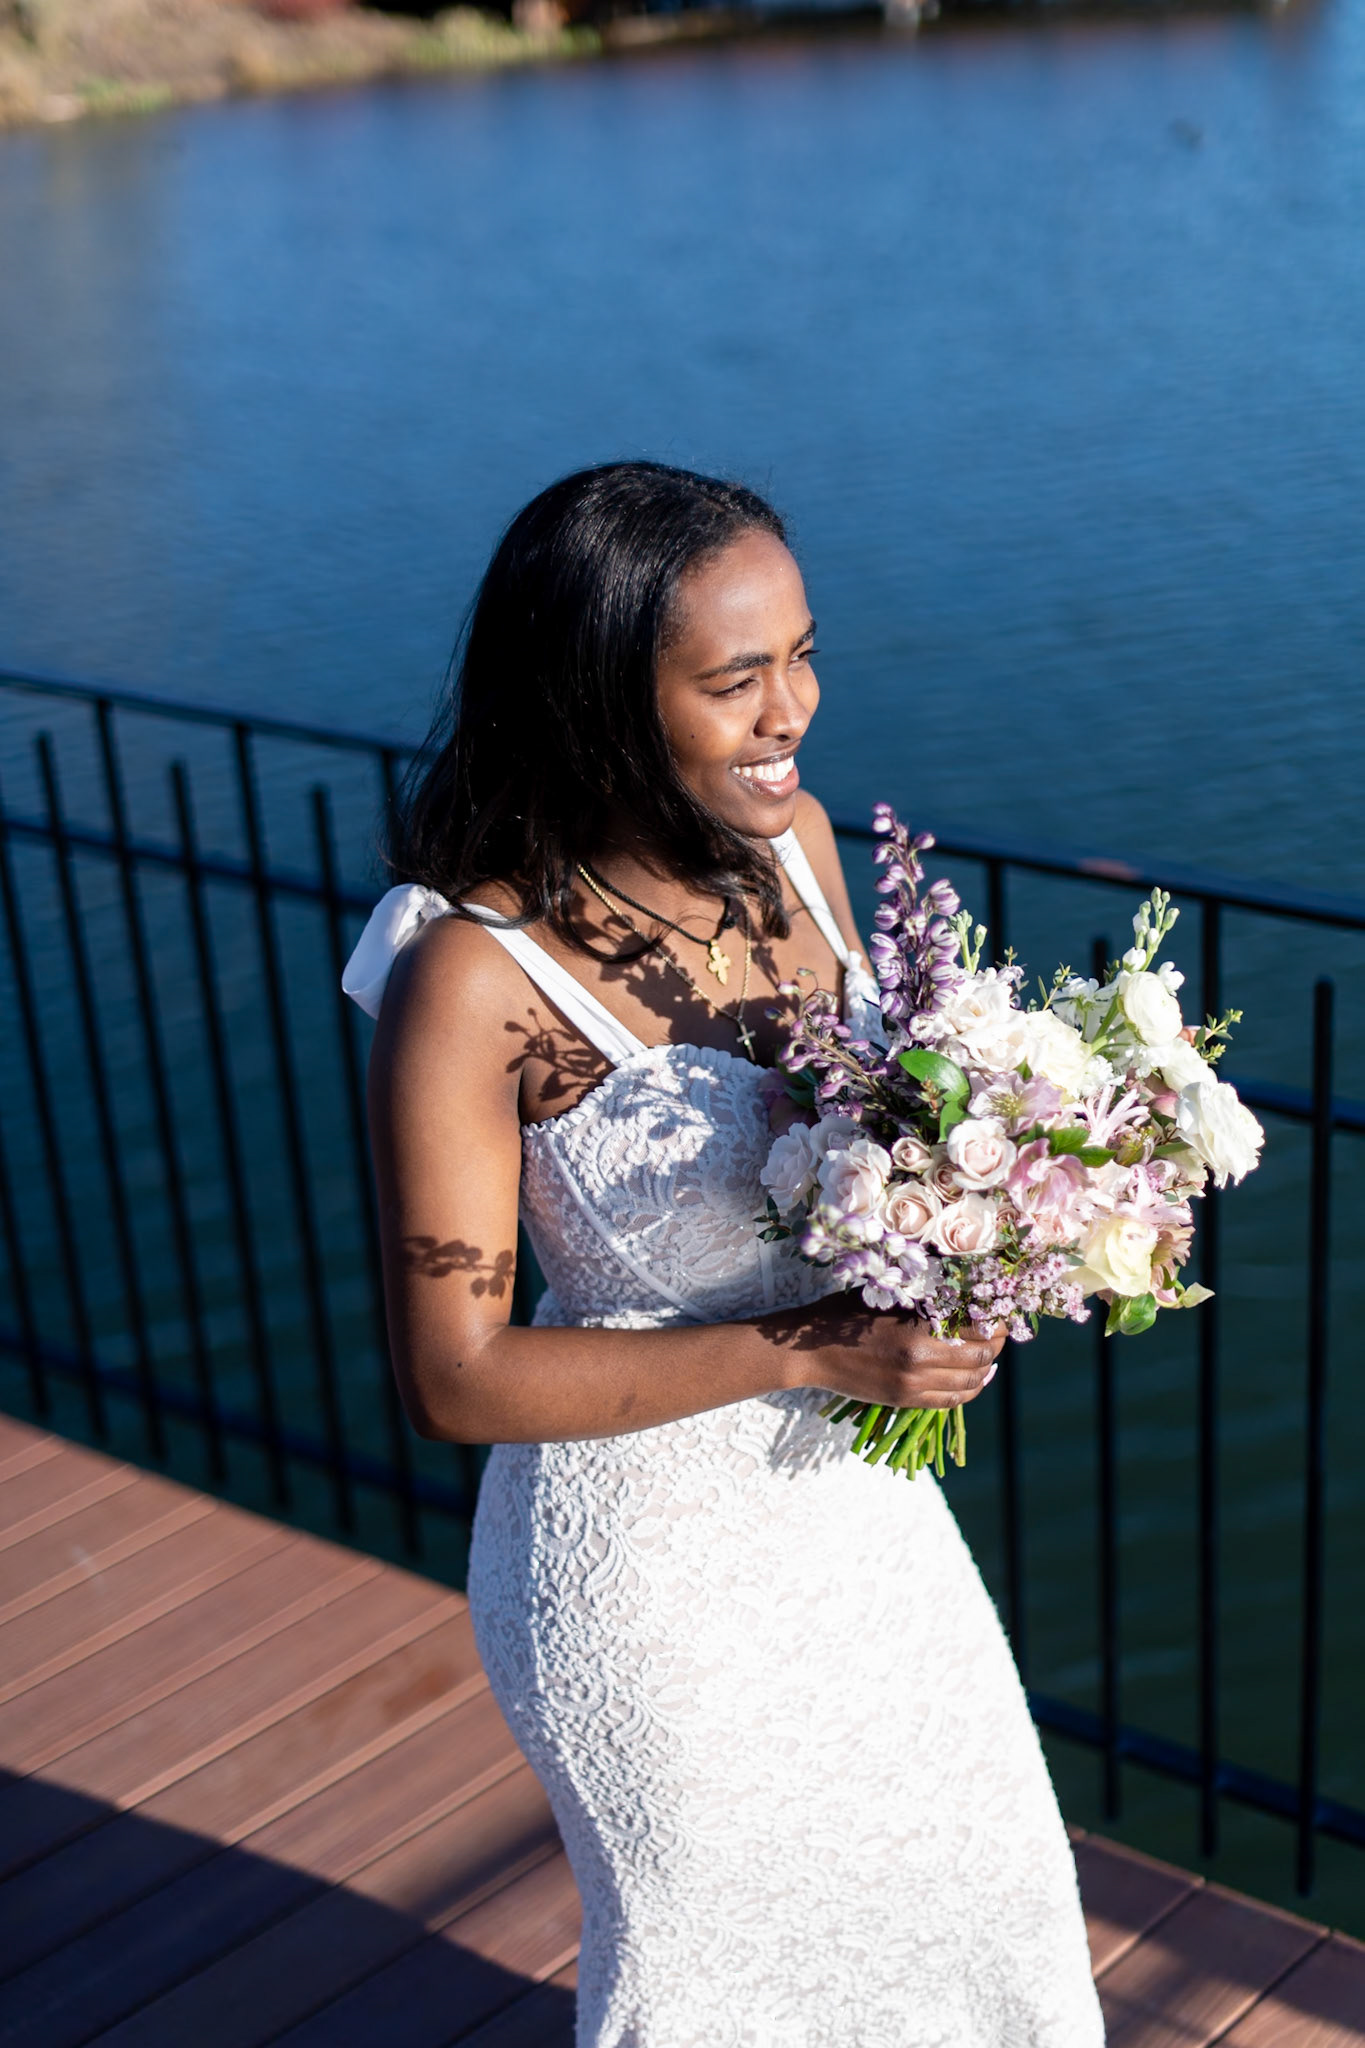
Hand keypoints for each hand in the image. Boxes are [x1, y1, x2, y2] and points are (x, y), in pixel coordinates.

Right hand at [785, 1294, 1004, 1410]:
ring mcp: (912, 1386)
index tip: (1000, 1309)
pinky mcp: (905, 1401)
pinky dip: (970, 1390)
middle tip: (1000, 1329)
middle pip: (980, 1356)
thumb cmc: (844, 1313)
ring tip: (992, 1353)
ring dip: (987, 1367)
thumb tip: (962, 1284)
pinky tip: (977, 1378)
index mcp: (916, 1330)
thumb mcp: (885, 1293)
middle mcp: (919, 1362)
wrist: (809, 1351)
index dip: (995, 1319)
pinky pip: (951, 1401)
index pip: (976, 1327)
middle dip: (997, 1342)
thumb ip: (923, 1294)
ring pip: (970, 1382)